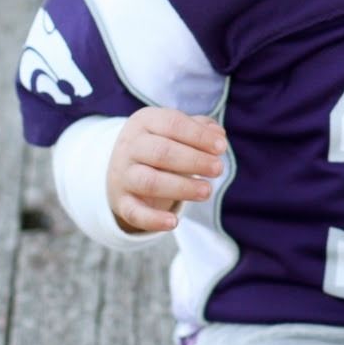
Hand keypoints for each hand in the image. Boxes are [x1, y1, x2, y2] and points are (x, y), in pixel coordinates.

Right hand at [107, 108, 226, 233]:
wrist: (124, 170)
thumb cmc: (162, 145)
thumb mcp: (177, 130)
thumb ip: (200, 128)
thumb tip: (218, 134)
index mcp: (145, 122)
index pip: (172, 124)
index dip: (199, 136)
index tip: (221, 147)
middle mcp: (130, 146)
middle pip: (161, 152)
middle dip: (194, 161)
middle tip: (218, 169)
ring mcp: (123, 175)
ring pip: (150, 182)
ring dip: (182, 188)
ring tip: (207, 191)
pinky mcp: (122, 202)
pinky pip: (134, 212)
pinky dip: (153, 220)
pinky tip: (174, 222)